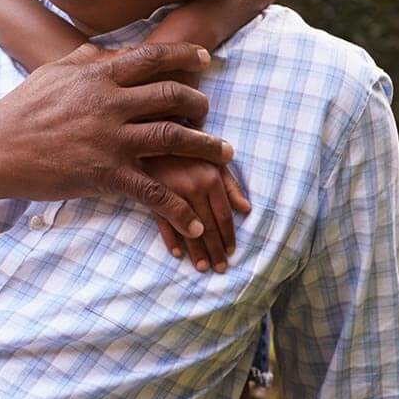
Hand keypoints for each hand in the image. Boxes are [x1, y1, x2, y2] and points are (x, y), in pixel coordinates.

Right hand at [0, 41, 232, 239]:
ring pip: (174, 137)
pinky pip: (153, 192)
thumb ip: (85, 59)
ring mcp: (110, 139)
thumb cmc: (21, 109)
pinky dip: (178, 208)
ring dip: (206, 147)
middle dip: (200, 102)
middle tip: (210, 111)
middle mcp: (110, 103)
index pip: (153, 58)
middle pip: (172, 95)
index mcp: (99, 75)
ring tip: (226, 153)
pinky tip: (193, 222)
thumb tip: (107, 50)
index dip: (185, 56)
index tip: (206, 59)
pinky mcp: (106, 174)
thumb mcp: (52, 73)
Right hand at [143, 155, 249, 271]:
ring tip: (202, 267)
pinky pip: (163, 222)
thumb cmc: (188, 147)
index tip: (232, 252)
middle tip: (220, 269)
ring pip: (187, 229)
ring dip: (196, 252)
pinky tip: (177, 253)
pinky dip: (171, 239)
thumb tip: (246, 209)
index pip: (224, 216)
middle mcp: (193, 187)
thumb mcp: (213, 159)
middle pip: (208, 227)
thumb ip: (230, 184)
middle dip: (215, 250)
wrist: (153, 130)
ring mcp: (170, 192)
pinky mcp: (151, 194)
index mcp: (210, 178)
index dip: (229, 237)